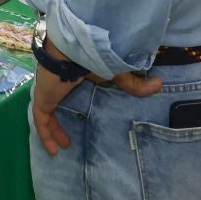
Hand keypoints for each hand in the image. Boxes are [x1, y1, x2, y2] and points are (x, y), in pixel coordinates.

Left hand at [32, 40, 161, 156]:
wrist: (74, 48)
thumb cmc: (94, 56)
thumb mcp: (117, 73)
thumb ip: (134, 83)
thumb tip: (158, 84)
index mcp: (73, 73)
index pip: (69, 87)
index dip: (73, 98)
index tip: (82, 111)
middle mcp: (58, 82)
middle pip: (55, 101)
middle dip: (58, 119)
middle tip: (67, 137)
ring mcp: (48, 90)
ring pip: (46, 113)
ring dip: (52, 130)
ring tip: (63, 146)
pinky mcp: (42, 99)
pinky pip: (41, 120)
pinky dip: (46, 134)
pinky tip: (53, 150)